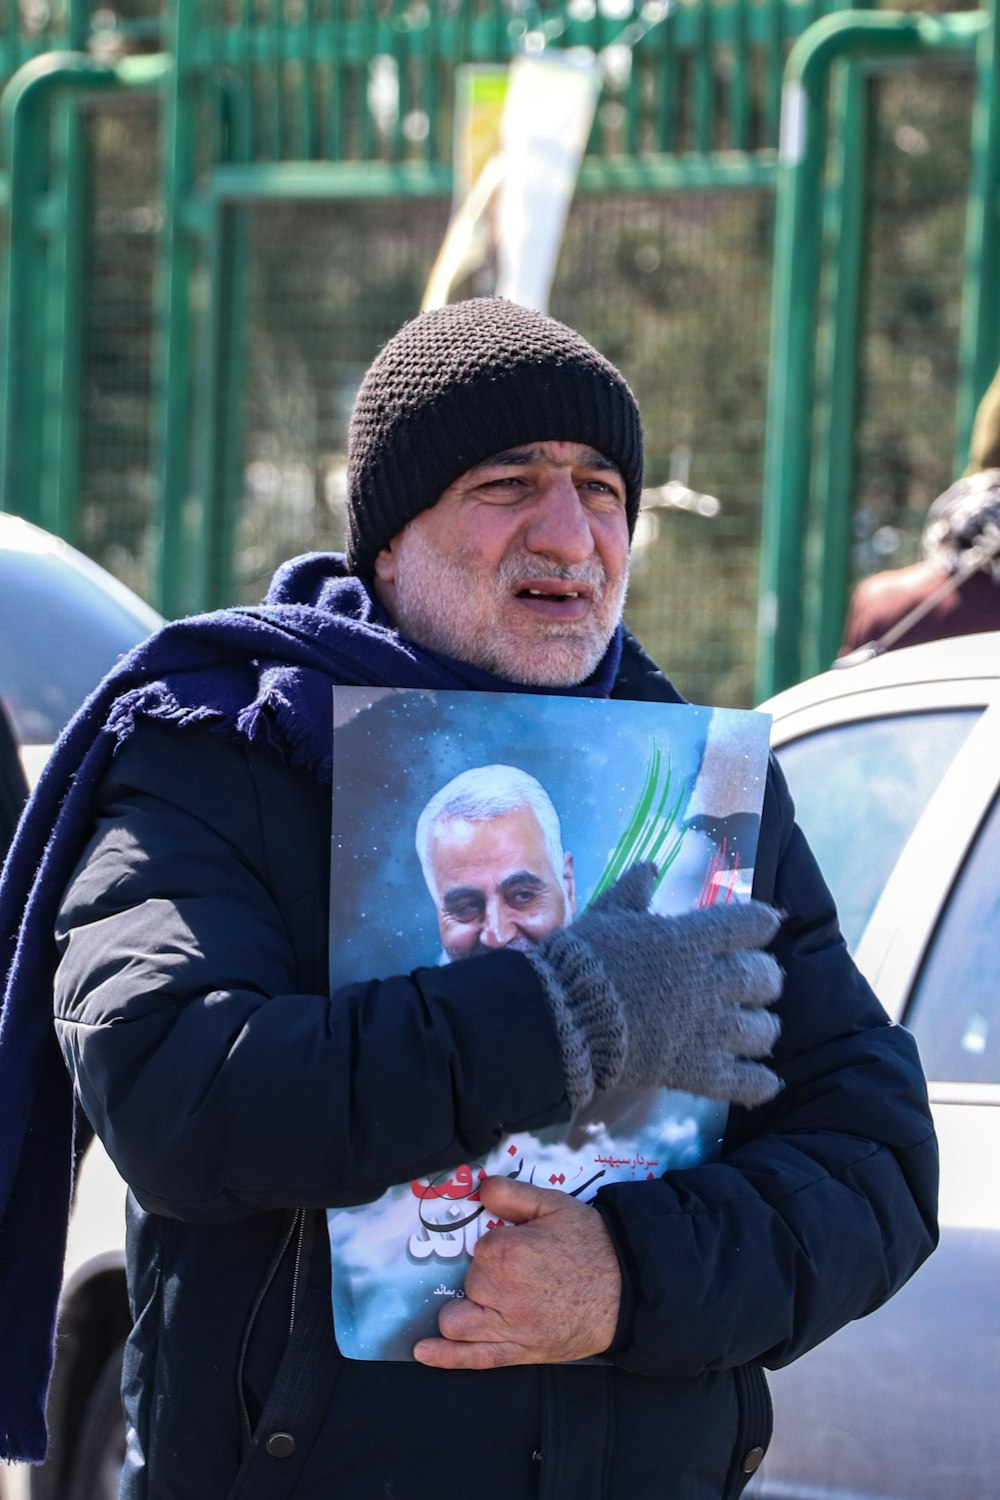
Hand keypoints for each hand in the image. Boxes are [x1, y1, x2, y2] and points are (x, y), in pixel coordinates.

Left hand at [412, 1176, 620, 1369]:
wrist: (627, 1288)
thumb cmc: (592, 1244)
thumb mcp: (553, 1204)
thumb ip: (510, 1193)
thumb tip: (479, 1188)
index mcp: (505, 1251)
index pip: (479, 1247)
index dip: (498, 1245)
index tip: (521, 1246)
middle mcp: (500, 1290)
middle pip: (469, 1281)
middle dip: (487, 1275)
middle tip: (521, 1272)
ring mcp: (508, 1326)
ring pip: (458, 1320)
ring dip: (462, 1311)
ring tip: (475, 1304)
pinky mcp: (519, 1352)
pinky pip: (474, 1358)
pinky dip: (444, 1357)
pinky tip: (422, 1352)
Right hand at [530, 861, 783, 1109]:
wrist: (562, 1016)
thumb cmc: (583, 958)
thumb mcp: (608, 912)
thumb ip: (635, 888)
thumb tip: (651, 865)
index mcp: (690, 939)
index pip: (751, 924)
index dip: (762, 923)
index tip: (763, 925)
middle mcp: (709, 982)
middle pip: (765, 977)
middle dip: (766, 978)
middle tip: (758, 981)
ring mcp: (706, 1029)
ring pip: (762, 1029)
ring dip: (763, 1027)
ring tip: (757, 1028)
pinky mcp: (695, 1070)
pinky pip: (744, 1081)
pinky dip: (759, 1082)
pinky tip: (764, 1080)